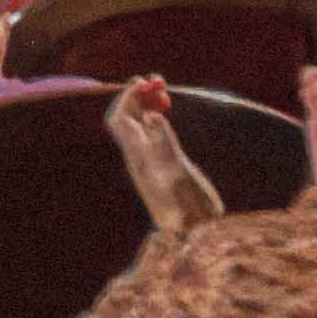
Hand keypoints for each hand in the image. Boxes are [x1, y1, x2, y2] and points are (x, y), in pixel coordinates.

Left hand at [104, 76, 224, 232]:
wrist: (195, 237)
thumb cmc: (188, 207)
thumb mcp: (175, 172)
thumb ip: (163, 143)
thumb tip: (149, 116)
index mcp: (138, 156)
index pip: (120, 119)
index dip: (128, 98)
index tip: (144, 82)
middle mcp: (141, 158)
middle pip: (127, 120)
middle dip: (136, 97)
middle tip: (156, 80)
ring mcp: (153, 163)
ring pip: (140, 127)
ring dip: (146, 106)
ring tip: (162, 90)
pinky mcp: (167, 169)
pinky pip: (153, 137)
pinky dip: (158, 119)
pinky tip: (167, 113)